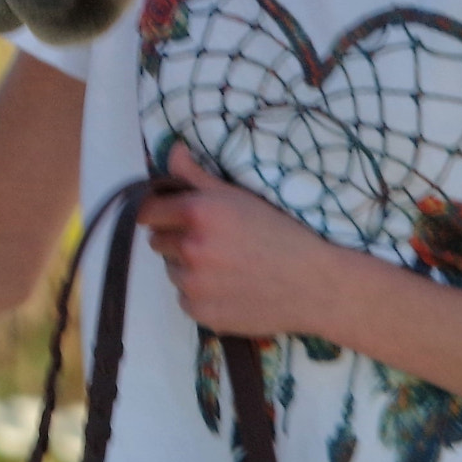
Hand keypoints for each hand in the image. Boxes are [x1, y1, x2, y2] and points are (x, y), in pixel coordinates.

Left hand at [139, 145, 342, 338]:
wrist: (314, 285)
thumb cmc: (279, 234)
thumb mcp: (238, 196)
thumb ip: (196, 175)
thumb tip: (171, 150)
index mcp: (198, 213)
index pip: (147, 211)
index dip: (160, 212)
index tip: (173, 216)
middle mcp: (191, 247)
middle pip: (157, 241)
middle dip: (175, 239)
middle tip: (209, 241)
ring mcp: (194, 284)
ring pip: (172, 270)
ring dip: (187, 267)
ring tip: (224, 266)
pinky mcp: (201, 312)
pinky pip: (185, 298)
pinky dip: (200, 294)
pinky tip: (228, 288)